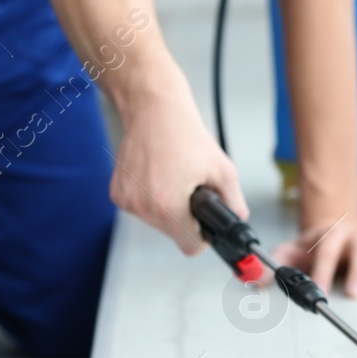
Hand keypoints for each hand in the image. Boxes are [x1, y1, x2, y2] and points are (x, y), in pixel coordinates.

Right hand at [109, 78, 246, 254]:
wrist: (153, 111)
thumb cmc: (184, 134)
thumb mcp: (223, 169)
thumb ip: (234, 202)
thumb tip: (239, 219)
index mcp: (168, 205)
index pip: (189, 247)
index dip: (202, 236)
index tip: (204, 224)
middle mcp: (144, 206)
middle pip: (173, 234)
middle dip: (185, 217)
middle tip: (190, 190)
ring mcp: (128, 201)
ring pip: (156, 222)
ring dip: (168, 208)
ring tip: (175, 179)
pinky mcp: (117, 194)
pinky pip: (141, 208)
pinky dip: (152, 199)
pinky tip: (158, 176)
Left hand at [273, 217, 356, 297]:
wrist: (334, 232)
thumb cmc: (312, 249)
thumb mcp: (290, 254)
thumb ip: (274, 267)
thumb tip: (254, 282)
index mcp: (330, 234)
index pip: (327, 250)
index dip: (323, 270)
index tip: (319, 291)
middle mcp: (355, 236)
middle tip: (355, 294)